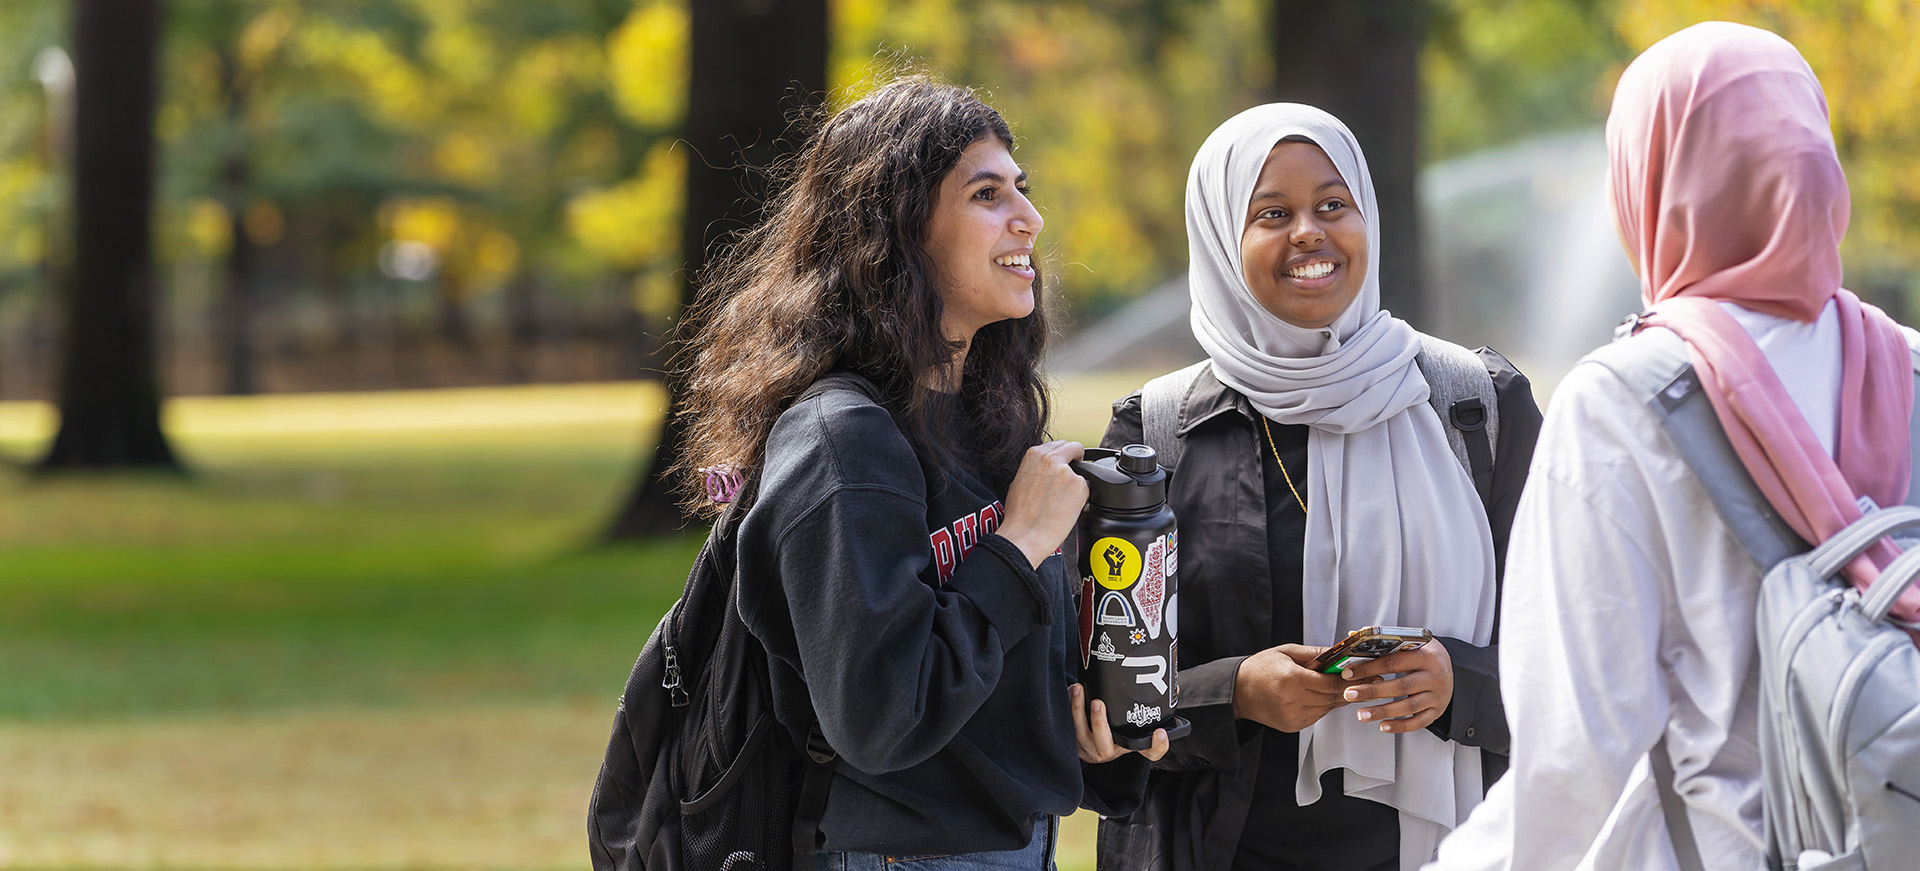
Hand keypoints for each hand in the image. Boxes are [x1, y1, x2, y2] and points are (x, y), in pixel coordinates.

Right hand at [997, 440, 1088, 567]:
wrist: (1025, 535)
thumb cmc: (1019, 514)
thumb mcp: (1020, 479)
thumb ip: (1038, 468)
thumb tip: (1050, 468)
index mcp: (1035, 454)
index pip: (1058, 445)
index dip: (1062, 457)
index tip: (1063, 466)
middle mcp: (1051, 458)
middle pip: (1073, 448)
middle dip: (1074, 462)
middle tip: (1067, 482)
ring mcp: (1067, 471)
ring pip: (1081, 471)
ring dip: (1075, 483)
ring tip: (1061, 501)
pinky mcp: (1080, 486)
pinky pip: (1086, 489)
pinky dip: (1080, 498)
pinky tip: (1066, 509)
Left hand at [1070, 683, 1168, 762]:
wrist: (1091, 739)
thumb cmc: (1117, 725)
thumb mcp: (1132, 720)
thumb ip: (1150, 704)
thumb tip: (1172, 685)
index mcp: (1130, 746)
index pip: (1150, 752)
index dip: (1157, 746)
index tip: (1160, 733)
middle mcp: (1111, 751)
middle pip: (1106, 746)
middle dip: (1100, 724)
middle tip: (1099, 702)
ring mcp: (1090, 749)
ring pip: (1081, 735)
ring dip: (1077, 711)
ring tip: (1077, 689)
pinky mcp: (1073, 743)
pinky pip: (1067, 729)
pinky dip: (1066, 709)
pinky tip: (1068, 691)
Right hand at [1233, 644, 1362, 731]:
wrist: (1237, 691)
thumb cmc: (1260, 668)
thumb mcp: (1286, 652)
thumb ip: (1314, 654)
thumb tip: (1337, 652)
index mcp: (1292, 679)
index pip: (1329, 682)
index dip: (1349, 679)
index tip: (1365, 674)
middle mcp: (1293, 700)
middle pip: (1331, 696)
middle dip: (1350, 689)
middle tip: (1370, 681)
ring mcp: (1293, 715)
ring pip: (1326, 707)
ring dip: (1338, 698)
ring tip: (1350, 689)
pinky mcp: (1292, 725)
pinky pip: (1317, 715)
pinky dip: (1324, 706)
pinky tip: (1325, 697)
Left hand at [1336, 640, 1452, 732]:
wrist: (1452, 668)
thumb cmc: (1425, 654)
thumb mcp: (1411, 643)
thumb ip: (1383, 642)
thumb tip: (1353, 636)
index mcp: (1426, 656)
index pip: (1394, 662)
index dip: (1369, 668)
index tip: (1348, 673)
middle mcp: (1435, 677)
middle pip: (1401, 686)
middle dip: (1372, 691)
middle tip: (1350, 694)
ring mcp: (1438, 696)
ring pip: (1409, 706)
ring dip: (1382, 711)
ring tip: (1361, 714)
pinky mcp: (1437, 711)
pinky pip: (1418, 722)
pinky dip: (1400, 726)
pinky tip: (1382, 726)